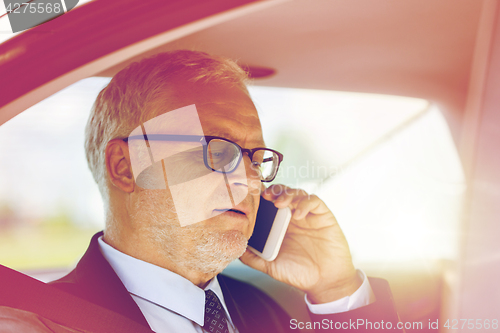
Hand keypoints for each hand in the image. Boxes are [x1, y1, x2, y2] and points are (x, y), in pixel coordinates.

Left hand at [240, 185, 361, 303]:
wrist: (325, 282)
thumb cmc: (300, 273)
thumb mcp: (271, 267)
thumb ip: (253, 258)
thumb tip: (235, 250)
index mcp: (279, 225)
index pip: (268, 203)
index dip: (260, 197)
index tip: (252, 198)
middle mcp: (292, 217)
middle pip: (282, 193)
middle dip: (273, 191)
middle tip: (266, 197)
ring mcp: (308, 215)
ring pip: (297, 193)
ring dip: (287, 194)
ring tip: (280, 203)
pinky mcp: (323, 215)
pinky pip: (314, 201)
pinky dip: (305, 203)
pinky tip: (298, 214)